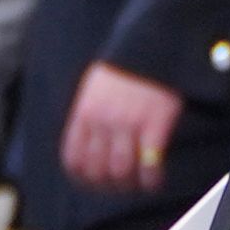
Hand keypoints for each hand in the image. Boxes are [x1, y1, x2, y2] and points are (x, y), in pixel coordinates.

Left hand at [60, 62, 183, 193]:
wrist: (154, 43)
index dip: (83, 179)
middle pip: (97, 170)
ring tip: (139, 184)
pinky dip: (151, 179)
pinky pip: (149, 163)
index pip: (74, 160)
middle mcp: (103, 121)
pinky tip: (155, 181)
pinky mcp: (155, 123)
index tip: (97, 183)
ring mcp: (129, 123)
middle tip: (122, 187)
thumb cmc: (126, 65)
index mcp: (85, 113)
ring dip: (130, 185)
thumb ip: (88, 114)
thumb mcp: (94, 86)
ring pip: (121, 171)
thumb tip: (85, 143)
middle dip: (109, 186)